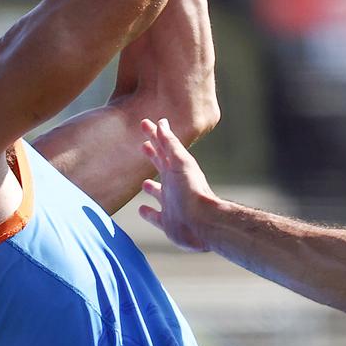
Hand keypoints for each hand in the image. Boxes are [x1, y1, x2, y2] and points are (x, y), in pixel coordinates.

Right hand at [139, 118, 215, 251]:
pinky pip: (155, 216)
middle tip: (144, 145)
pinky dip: (148, 213)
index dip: (154, 134)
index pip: (163, 147)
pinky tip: (142, 210)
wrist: (203, 223)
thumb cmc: (193, 192)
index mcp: (176, 169)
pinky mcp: (167, 222)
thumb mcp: (181, 163)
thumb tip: (162, 122)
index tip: (145, 123)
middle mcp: (174, 184)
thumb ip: (170, 144)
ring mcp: (170, 203)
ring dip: (151, 187)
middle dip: (153, 155)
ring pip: (158, 192)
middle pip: (161, 166)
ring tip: (144, 182)